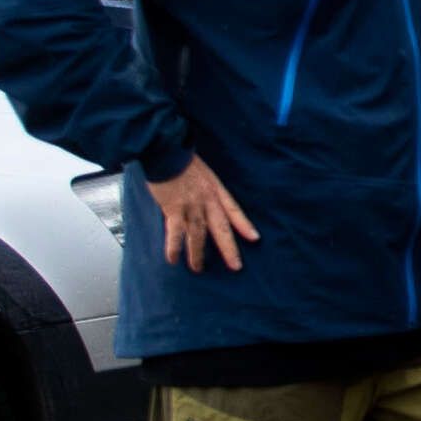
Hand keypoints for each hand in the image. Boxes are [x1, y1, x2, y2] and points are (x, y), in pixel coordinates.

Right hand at [152, 159, 257, 273]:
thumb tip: (198, 201)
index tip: (254, 238)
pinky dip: (174, 247)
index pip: (234, 210)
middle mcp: (207, 199)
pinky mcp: (173, 208)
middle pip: (222, 228)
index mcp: (215, 189)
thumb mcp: (200, 172)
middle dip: (229, 248)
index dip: (244, 225)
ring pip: (198, 235)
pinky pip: (175, 233)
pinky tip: (173, 260)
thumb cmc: (179, 158)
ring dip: (197, 254)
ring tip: (198, 269)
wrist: (166, 151)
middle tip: (236, 266)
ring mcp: (191, 205)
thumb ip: (202, 188)